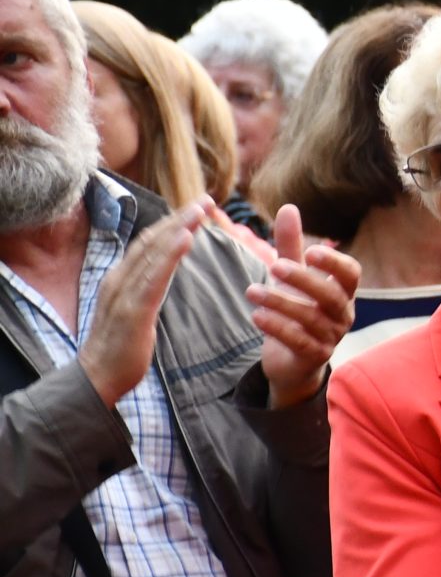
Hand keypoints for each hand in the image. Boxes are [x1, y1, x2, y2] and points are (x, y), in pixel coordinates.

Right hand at [78, 197, 212, 405]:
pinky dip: (170, 255)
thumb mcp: (136, 309)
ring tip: (201, 210)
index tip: (197, 207)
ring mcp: (124, 293)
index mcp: (122, 278)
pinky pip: (154, 278)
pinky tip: (186, 238)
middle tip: (206, 199)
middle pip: (153, 240)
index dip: (172, 223)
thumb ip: (147, 288)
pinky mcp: (132, 311)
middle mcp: (120, 279)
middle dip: (180, 217)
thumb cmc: (120, 347)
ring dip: (179, 227)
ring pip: (154, 252)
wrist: (97, 377)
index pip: (149, 243)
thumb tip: (163, 273)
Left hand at [247, 205, 360, 407]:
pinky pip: (299, 342)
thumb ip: (290, 245)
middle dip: (304, 280)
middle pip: (332, 296)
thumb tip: (288, 206)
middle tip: (274, 266)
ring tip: (251, 291)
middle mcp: (342, 315)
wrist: (292, 362)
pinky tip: (256, 316)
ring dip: (280, 303)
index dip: (334, 263)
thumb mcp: (291, 277)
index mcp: (341, 292)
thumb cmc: (295, 311)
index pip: (351, 274)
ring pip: (311, 319)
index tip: (311, 252)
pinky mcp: (314, 357)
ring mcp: (331, 338)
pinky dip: (278, 328)